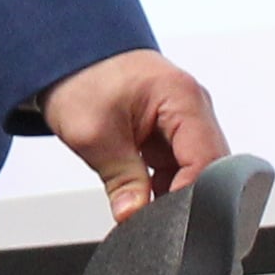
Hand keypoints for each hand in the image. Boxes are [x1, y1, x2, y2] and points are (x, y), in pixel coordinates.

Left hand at [38, 50, 233, 225]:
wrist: (66, 54)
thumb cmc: (79, 77)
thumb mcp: (93, 135)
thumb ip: (121, 180)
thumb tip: (135, 216)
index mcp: (183, 97)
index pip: (207, 160)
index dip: (190, 196)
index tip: (166, 220)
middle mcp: (192, 105)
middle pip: (208, 166)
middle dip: (183, 196)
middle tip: (152, 217)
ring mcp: (184, 117)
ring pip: (195, 169)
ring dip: (171, 189)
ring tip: (139, 198)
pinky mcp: (171, 129)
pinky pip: (179, 164)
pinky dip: (162, 181)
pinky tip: (140, 191)